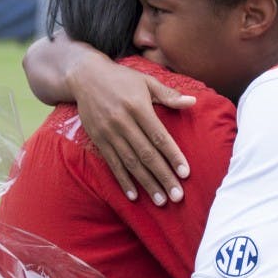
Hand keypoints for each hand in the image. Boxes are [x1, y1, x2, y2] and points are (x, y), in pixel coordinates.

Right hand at [68, 50, 194, 203]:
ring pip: (130, 163)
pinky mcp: (98, 140)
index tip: (185, 173)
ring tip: (160, 200)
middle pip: (146, 154)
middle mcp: (123, 122)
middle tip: (177, 196)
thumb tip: (193, 102)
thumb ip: (169, 95)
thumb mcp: (146, 81)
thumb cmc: (121, 78)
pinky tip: (133, 195)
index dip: (173, 156)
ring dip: (146, 183)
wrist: (85, 77)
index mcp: (138, 107)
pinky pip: (112, 164)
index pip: (159, 136)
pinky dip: (123, 180)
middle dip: (163, 176)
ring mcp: (108, 133)